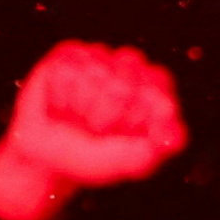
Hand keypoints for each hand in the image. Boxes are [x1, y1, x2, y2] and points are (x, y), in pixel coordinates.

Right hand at [0, 41, 186, 219]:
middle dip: (105, 119)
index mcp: (156, 89)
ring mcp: (101, 57)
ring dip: (81, 109)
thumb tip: (171, 139)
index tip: (126, 136)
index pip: (159, 99)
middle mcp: (132, 67)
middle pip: (123, 88)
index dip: (138, 123)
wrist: (47, 158)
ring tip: (77, 117)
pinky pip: (66, 72)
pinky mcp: (70, 54)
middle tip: (96, 130)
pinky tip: (61, 105)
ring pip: (93, 78)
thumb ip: (147, 153)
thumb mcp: (124, 164)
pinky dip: (60, 98)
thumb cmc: (92, 157)